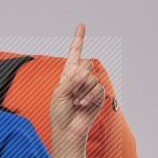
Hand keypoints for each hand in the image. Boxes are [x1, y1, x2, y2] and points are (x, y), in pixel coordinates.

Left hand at [49, 24, 105, 144]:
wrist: (68, 130)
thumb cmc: (59, 114)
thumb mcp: (59, 94)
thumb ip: (71, 80)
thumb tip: (86, 72)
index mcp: (67, 75)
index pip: (74, 54)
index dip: (78, 40)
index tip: (81, 26)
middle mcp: (80, 78)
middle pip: (85, 64)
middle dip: (77, 78)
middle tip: (70, 93)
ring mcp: (90, 86)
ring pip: (91, 77)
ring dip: (81, 91)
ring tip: (75, 102)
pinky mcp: (98, 95)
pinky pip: (97, 87)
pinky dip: (88, 96)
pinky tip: (82, 104)